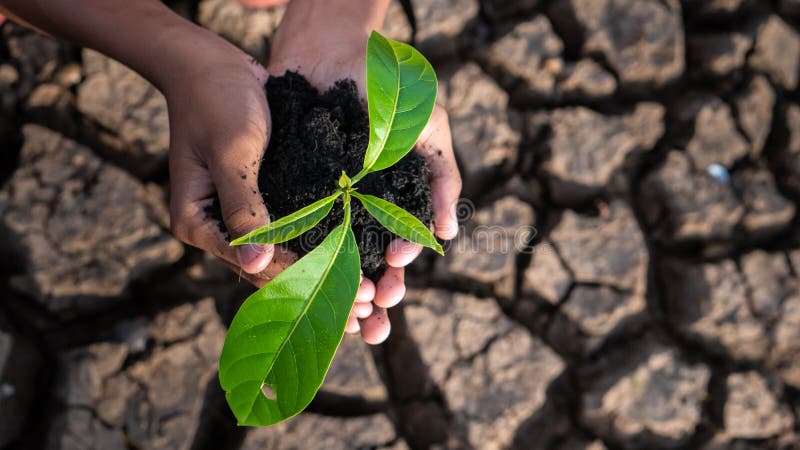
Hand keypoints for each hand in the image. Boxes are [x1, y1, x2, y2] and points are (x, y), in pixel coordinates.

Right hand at [164, 29, 381, 322]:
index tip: (349, 300)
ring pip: (284, 259)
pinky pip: (291, 233)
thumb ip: (244, 208)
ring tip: (369, 299)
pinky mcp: (260, 199)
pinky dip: (319, 249)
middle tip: (368, 310)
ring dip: (324, 276)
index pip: (256, 267)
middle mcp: (218, 229)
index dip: (304, 285)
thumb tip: (255, 264)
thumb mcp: (233, 152)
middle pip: (271, 274)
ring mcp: (239, 216)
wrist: (209, 65)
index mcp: (199, 224)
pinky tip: (352, 261)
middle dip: (320, 292)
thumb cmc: (216, 101)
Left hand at [268, 1, 461, 344]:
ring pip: (323, 262)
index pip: (395, 258)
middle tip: (369, 325)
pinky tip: (294, 279)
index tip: (393, 284)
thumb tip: (448, 234)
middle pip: (359, 271)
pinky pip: (288, 233)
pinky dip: (292, 259)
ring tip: (336, 315)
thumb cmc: (389, 91)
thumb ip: (442, 179)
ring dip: (330, 294)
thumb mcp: (429, 131)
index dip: (395, 280)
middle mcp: (352, 214)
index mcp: (389, 208)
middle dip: (365, 301)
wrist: (334, 50)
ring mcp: (317, 206)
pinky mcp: (285, 192)